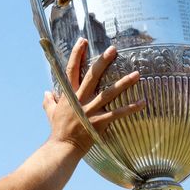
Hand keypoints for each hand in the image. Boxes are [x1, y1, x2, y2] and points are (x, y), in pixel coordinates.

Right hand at [43, 39, 144, 154]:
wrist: (62, 148)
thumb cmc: (58, 130)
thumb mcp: (51, 113)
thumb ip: (49, 102)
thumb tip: (46, 93)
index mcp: (69, 95)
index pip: (71, 70)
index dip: (76, 54)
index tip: (83, 41)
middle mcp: (80, 100)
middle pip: (92, 76)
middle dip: (103, 62)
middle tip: (114, 49)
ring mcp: (90, 111)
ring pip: (109, 93)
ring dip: (124, 83)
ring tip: (137, 73)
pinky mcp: (99, 123)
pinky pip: (118, 113)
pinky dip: (131, 108)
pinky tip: (143, 102)